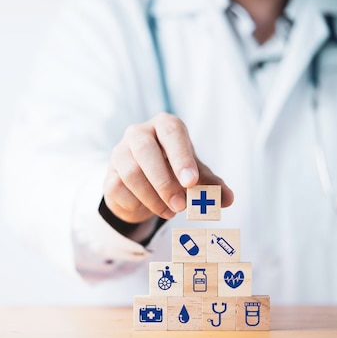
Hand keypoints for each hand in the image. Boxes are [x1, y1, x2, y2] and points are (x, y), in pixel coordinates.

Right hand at [103, 113, 233, 223]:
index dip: (181, 157)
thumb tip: (228, 198)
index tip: (191, 182)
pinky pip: (119, 189)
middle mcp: (138, 133)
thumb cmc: (173, 172)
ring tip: (170, 211)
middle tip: (180, 206)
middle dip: (164, 182)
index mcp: (164, 126)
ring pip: (131, 173)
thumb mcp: (195, 176)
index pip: (172, 133)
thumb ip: (211, 185)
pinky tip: (150, 207)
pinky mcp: (109, 174)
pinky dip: (138, 204)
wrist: (143, 186)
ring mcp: (119, 153)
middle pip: (145, 151)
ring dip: (153, 198)